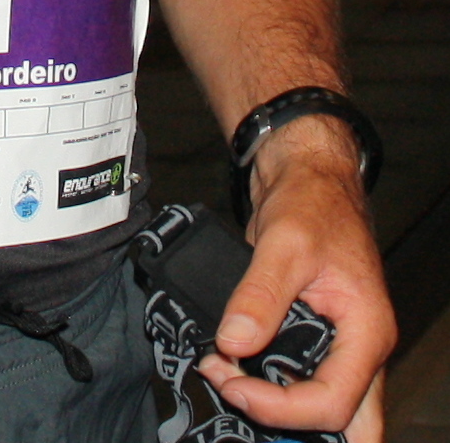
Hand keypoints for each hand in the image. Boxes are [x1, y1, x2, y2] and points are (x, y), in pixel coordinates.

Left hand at [197, 119, 394, 435]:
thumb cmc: (312, 202)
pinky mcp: (317, 336)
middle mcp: (359, 346)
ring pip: (327, 407)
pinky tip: (238, 371)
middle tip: (239, 399)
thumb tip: (233, 342)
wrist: (308, 176)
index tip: (234, 384)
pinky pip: (305, 380)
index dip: (281, 407)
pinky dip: (273, 385)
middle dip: (293, 428)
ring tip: (228, 381)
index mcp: (366, 331)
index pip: (333, 402)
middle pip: (345, 423)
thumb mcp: (283, 243)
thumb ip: (259, 294)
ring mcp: (340, 345)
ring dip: (280, 408)